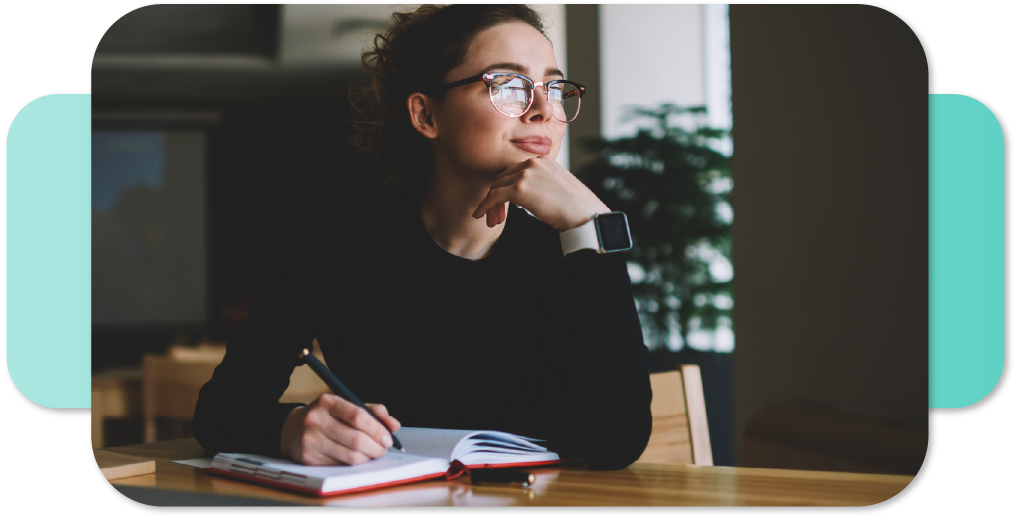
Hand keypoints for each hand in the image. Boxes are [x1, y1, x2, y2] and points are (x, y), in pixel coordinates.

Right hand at [280, 394, 400, 465]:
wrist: (291, 428)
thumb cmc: (326, 416)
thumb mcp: (346, 405)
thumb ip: (372, 412)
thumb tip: (394, 425)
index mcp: (328, 402)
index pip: (358, 416)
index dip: (378, 429)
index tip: (388, 437)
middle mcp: (316, 420)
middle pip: (356, 439)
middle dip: (376, 447)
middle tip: (383, 449)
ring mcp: (310, 440)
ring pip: (350, 456)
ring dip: (368, 457)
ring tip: (372, 453)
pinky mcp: (308, 458)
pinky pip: (340, 465)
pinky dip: (354, 464)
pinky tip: (356, 458)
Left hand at [472, 156, 610, 231]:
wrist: (586, 216)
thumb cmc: (576, 208)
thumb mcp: (557, 187)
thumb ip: (539, 184)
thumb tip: (523, 196)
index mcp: (542, 159)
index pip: (513, 170)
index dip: (505, 187)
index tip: (502, 204)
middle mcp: (533, 162)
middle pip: (502, 177)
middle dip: (496, 195)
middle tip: (494, 215)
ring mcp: (526, 173)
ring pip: (496, 187)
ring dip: (491, 203)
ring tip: (490, 219)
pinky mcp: (520, 188)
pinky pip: (493, 196)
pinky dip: (485, 205)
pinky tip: (480, 215)